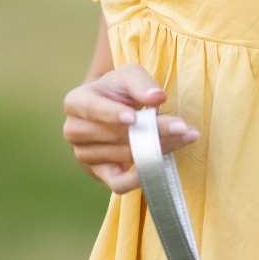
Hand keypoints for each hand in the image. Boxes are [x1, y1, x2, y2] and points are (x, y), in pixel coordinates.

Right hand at [62, 64, 198, 193]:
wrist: (114, 109)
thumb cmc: (119, 90)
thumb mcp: (129, 76)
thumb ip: (141, 83)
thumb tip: (157, 97)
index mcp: (76, 103)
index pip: (93, 109)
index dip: (112, 114)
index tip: (134, 117)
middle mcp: (74, 131)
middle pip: (114, 136)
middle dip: (151, 131)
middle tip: (182, 127)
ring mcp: (85, 156)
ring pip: (123, 156)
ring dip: (157, 149)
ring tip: (184, 137)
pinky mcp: (100, 174)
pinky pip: (118, 183)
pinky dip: (139, 178)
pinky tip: (161, 166)